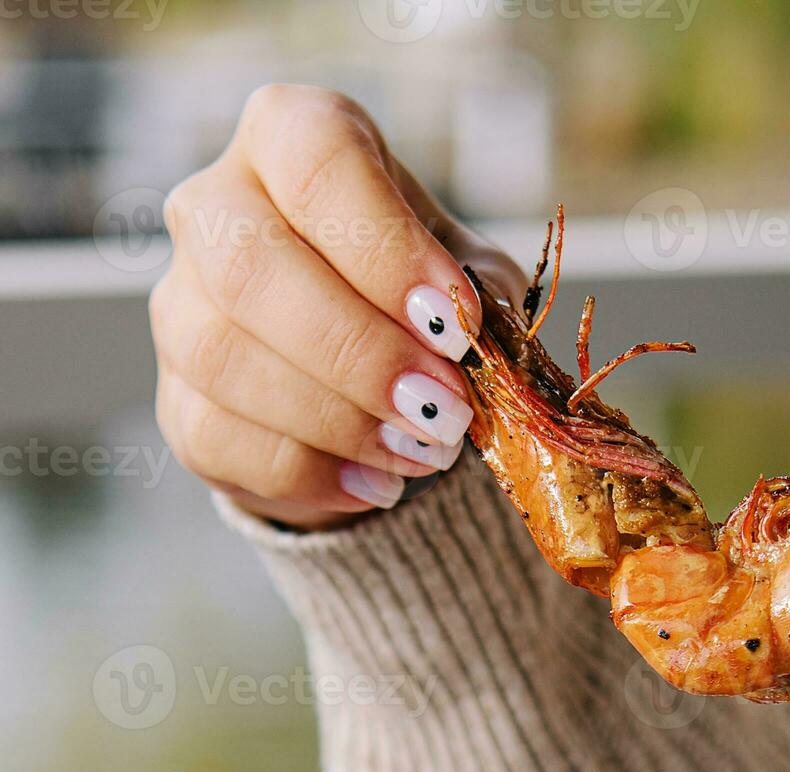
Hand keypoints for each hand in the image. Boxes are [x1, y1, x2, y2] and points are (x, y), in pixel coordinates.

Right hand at [150, 84, 526, 530]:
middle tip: (447, 407)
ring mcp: (179, 301)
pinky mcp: (176, 397)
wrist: (373, 371)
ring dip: (341, 418)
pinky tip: (379, 481)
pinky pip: (219, 438)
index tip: (452, 324)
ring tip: (427, 450)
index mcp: (292, 137)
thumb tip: (470, 333)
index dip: (385, 248)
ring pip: (225, 358)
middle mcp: (214, 204)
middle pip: (250, 265)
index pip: (315, 161)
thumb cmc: (424, 292)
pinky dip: (311, 471)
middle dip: (360, 351)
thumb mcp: (470, 272)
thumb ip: (479, 291)